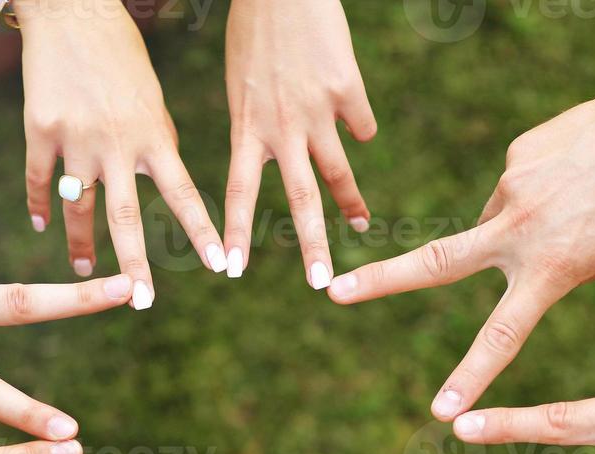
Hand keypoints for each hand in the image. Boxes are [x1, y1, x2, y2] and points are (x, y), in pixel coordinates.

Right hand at [19, 0, 225, 304]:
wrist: (71, 11)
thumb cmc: (121, 52)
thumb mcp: (152, 96)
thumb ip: (156, 141)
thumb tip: (162, 181)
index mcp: (153, 134)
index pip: (184, 193)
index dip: (202, 231)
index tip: (221, 265)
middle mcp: (116, 142)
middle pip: (125, 216)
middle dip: (134, 264)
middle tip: (141, 302)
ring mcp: (75, 138)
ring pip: (77, 206)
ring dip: (81, 244)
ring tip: (83, 272)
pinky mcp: (39, 129)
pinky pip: (39, 180)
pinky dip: (40, 206)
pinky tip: (42, 227)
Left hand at [224, 0, 375, 284]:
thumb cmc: (254, 28)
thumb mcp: (241, 83)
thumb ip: (257, 124)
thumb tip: (284, 156)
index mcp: (246, 126)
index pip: (236, 191)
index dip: (236, 233)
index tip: (232, 271)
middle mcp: (281, 126)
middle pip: (299, 198)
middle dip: (310, 245)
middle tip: (319, 284)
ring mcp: (318, 111)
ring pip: (339, 172)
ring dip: (352, 204)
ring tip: (362, 230)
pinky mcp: (349, 90)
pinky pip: (361, 124)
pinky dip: (359, 126)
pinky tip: (356, 121)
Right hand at [325, 80, 594, 415]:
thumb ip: (566, 271)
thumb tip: (515, 254)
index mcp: (552, 268)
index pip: (501, 335)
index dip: (469, 378)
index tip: (438, 413)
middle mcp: (519, 230)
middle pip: (434, 264)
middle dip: (380, 281)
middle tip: (332, 292)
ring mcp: (510, 188)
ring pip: (498, 222)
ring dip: (527, 226)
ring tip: (583, 202)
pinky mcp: (515, 157)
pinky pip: (518, 187)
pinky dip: (541, 191)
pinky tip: (579, 173)